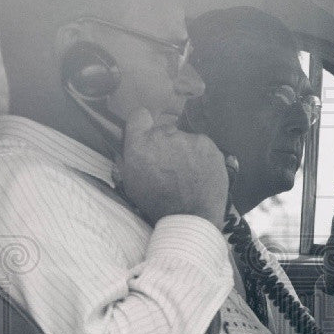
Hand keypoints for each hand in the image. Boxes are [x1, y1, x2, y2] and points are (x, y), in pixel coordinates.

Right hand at [116, 108, 229, 229]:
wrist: (191, 217)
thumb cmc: (158, 204)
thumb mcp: (131, 185)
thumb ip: (126, 161)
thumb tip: (125, 148)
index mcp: (140, 144)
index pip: (139, 115)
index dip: (143, 125)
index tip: (147, 134)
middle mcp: (164, 136)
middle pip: (164, 130)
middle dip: (166, 143)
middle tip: (170, 164)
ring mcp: (188, 139)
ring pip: (185, 138)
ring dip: (185, 150)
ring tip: (188, 173)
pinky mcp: (208, 145)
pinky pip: (202, 144)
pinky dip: (201, 155)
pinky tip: (200, 172)